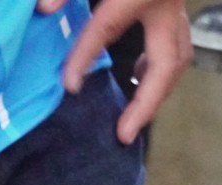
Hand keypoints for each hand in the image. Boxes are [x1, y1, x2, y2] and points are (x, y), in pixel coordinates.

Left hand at [38, 0, 191, 144]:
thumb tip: (43, 9)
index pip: (108, 28)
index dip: (86, 57)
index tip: (70, 86)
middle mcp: (167, 4)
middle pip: (165, 66)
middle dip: (146, 104)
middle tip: (124, 134)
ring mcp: (177, 6)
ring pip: (179, 60)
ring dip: (159, 89)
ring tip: (136, 112)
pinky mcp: (176, 5)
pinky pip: (177, 46)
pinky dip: (162, 67)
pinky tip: (141, 74)